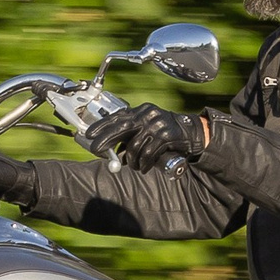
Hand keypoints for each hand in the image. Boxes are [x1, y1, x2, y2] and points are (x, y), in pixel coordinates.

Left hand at [81, 104, 205, 170]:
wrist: (190, 132)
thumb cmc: (163, 132)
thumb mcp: (146, 127)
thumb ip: (130, 134)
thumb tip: (110, 149)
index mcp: (140, 111)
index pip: (117, 117)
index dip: (101, 126)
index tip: (88, 134)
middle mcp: (147, 115)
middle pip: (122, 128)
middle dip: (106, 139)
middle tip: (97, 150)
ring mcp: (157, 125)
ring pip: (135, 146)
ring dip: (131, 160)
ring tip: (133, 166)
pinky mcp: (165, 136)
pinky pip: (148, 153)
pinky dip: (143, 164)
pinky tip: (143, 168)